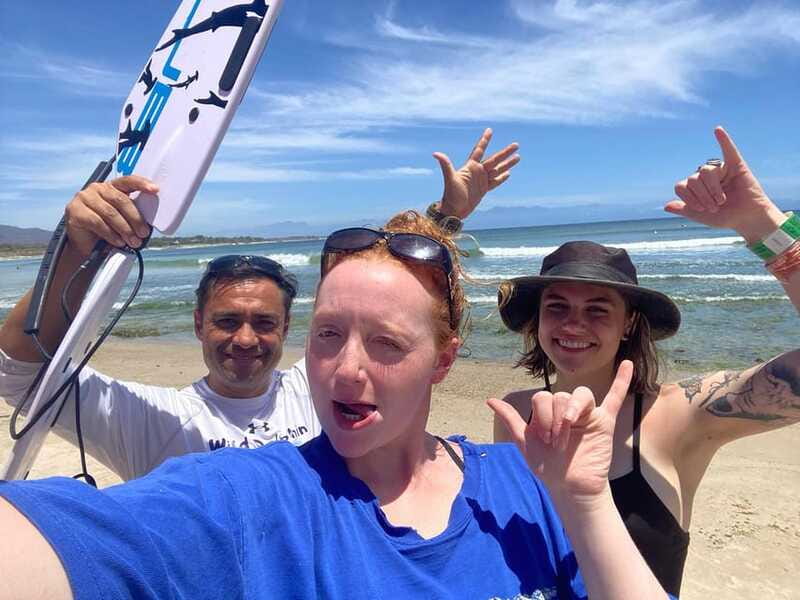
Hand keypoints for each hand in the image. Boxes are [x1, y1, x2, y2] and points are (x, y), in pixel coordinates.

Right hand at [64, 176, 157, 256]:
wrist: (84, 243)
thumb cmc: (106, 228)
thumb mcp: (122, 218)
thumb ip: (132, 215)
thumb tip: (149, 224)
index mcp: (111, 186)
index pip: (128, 180)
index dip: (142, 184)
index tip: (155, 190)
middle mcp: (97, 188)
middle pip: (121, 200)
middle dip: (135, 218)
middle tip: (143, 233)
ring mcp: (84, 198)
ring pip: (110, 213)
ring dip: (125, 229)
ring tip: (133, 241)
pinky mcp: (75, 211)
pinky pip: (98, 222)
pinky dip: (111, 234)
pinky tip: (118, 241)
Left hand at [434, 128, 518, 218]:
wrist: (454, 211)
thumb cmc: (450, 195)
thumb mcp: (450, 179)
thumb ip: (446, 165)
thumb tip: (435, 153)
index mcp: (470, 167)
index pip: (479, 150)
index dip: (485, 140)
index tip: (490, 130)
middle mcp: (477, 172)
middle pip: (494, 159)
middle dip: (505, 152)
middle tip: (516, 145)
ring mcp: (481, 181)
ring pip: (498, 170)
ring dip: (507, 164)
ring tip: (518, 157)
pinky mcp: (484, 190)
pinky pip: (495, 182)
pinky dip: (502, 178)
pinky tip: (508, 173)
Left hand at [489, 360, 632, 503]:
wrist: (570, 487)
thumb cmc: (547, 466)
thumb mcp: (524, 442)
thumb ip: (511, 419)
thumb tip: (489, 400)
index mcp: (548, 412)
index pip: (543, 397)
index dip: (541, 415)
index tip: (544, 438)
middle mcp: (567, 410)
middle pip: (561, 395)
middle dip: (555, 417)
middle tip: (557, 441)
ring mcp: (587, 414)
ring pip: (582, 394)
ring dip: (573, 409)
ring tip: (569, 426)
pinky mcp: (604, 422)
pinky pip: (615, 397)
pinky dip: (622, 380)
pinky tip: (628, 364)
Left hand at [666, 127, 783, 241]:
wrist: (746, 219)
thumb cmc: (725, 216)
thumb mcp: (700, 217)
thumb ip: (684, 210)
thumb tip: (665, 206)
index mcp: (694, 187)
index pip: (680, 186)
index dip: (688, 198)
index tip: (701, 209)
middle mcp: (704, 176)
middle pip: (692, 179)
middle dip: (702, 196)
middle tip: (714, 207)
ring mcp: (719, 170)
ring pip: (706, 171)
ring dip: (712, 189)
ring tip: (721, 200)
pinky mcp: (736, 165)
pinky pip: (728, 150)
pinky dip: (724, 140)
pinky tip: (718, 130)